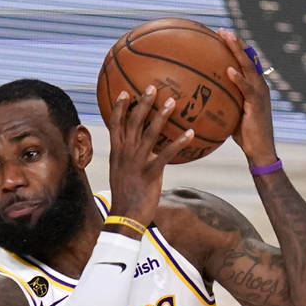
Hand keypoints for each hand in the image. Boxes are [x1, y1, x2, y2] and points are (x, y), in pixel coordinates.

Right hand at [106, 85, 194, 227]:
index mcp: (117, 153)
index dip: (120, 107)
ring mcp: (137, 163)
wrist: (124, 217)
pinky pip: (166, 154)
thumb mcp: (122, 173)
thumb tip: (140, 149)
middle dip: (143, 103)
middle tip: (153, 87)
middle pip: (133, 122)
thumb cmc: (126, 196)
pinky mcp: (150, 173)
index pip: (115, 124)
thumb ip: (129, 158)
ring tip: (172, 102)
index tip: (125, 91)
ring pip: (149, 134)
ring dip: (161, 116)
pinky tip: (190, 134)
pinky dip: (178, 143)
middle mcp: (125, 154)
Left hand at [217, 29, 277, 166]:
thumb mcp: (232, 115)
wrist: (259, 150)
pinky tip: (229, 70)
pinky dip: (238, 78)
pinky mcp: (257, 104)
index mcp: (254, 86)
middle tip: (223, 31)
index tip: (222, 36)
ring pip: (248, 67)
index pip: (246, 62)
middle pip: (248, 58)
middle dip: (236, 43)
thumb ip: (223, 103)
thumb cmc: (245, 135)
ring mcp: (260, 93)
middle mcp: (259, 85)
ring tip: (227, 38)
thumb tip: (203, 100)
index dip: (236, 48)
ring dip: (238, 51)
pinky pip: (247, 88)